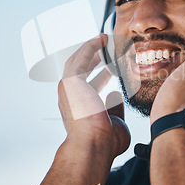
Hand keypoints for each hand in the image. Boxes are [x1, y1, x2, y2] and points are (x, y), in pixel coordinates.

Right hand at [58, 34, 129, 159]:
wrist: (94, 145)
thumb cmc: (104, 142)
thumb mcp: (115, 122)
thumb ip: (115, 108)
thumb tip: (116, 95)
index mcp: (79, 108)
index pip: (88, 86)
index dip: (100, 75)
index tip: (111, 68)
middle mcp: (70, 96)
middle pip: (80, 69)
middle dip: (94, 58)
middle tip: (107, 49)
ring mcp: (68, 88)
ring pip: (79, 60)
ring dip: (92, 48)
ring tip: (104, 39)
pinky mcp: (71, 80)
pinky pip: (82, 56)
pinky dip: (91, 46)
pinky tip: (101, 39)